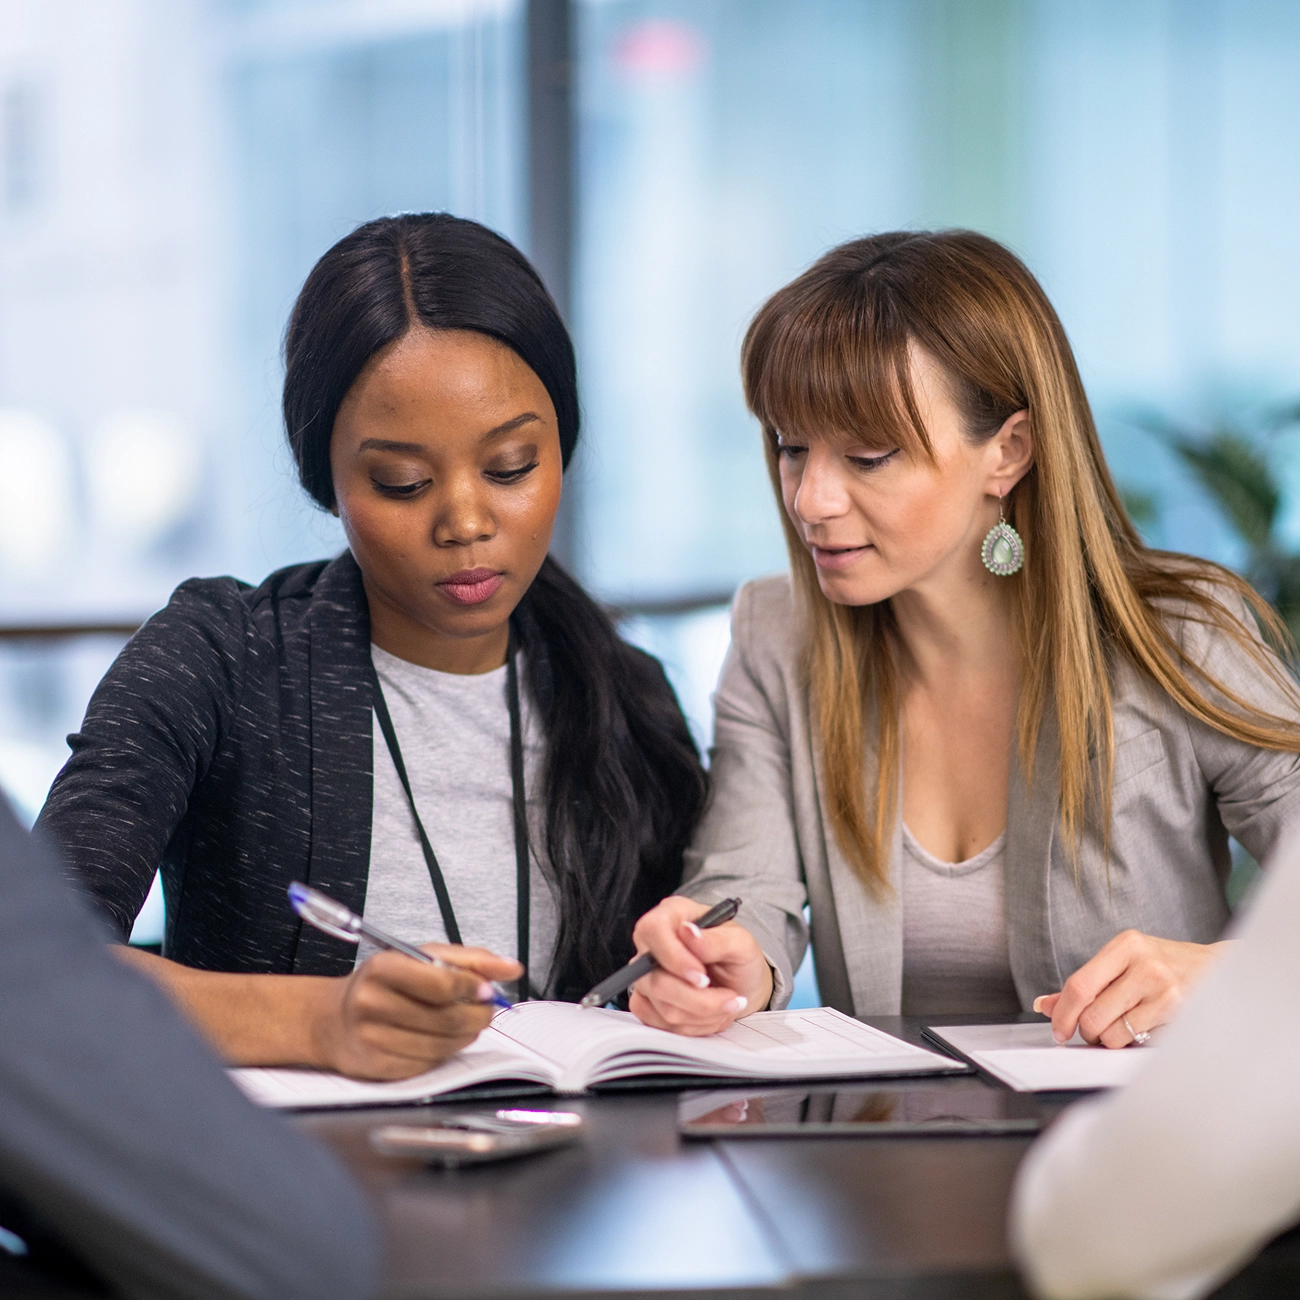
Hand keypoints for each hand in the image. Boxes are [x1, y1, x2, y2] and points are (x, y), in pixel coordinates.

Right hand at [311, 943, 521, 1079]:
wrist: (333, 1019)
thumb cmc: (383, 984)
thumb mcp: (421, 957)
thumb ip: (470, 959)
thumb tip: (511, 968)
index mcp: (383, 968)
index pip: (441, 982)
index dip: (472, 987)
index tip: (486, 989)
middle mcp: (372, 1003)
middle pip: (445, 1017)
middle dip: (477, 1015)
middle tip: (486, 1010)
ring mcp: (372, 1038)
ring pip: (441, 1044)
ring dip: (465, 1035)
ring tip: (466, 1023)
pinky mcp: (378, 1067)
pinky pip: (427, 1064)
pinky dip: (444, 1052)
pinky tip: (441, 1039)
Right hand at [627, 895, 773, 1036]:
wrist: (741, 984)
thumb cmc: (739, 957)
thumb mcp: (741, 943)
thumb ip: (717, 939)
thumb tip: (689, 932)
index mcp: (672, 914)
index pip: (653, 930)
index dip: (674, 958)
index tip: (702, 977)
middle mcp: (652, 943)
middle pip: (652, 977)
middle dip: (695, 997)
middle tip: (728, 997)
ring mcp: (645, 974)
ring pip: (660, 1005)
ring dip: (701, 1013)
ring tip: (726, 1004)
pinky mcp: (646, 1001)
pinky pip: (659, 1022)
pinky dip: (692, 1025)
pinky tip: (709, 1014)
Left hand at [1033, 930, 1226, 1048]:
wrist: (1221, 970)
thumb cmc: (1167, 966)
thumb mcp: (1125, 963)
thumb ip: (1086, 984)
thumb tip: (1044, 1004)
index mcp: (1125, 945)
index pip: (1079, 985)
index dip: (1063, 1013)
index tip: (1058, 1029)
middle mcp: (1143, 963)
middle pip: (1093, 1013)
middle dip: (1086, 1031)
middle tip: (1093, 1032)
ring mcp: (1163, 987)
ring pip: (1113, 1032)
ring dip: (1109, 1039)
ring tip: (1119, 1029)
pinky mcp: (1179, 1011)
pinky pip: (1138, 1039)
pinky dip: (1132, 1042)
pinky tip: (1141, 1029)